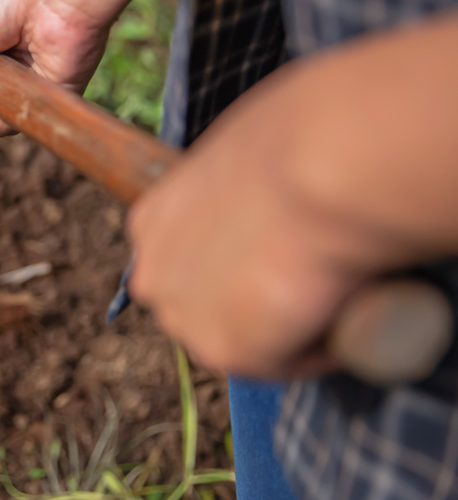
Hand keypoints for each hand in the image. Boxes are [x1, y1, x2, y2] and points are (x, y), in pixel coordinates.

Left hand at [126, 66, 397, 378]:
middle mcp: (152, 275)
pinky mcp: (229, 354)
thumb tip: (278, 197)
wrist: (324, 166)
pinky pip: (286, 361)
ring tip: (336, 293)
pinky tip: (347, 311)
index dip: (239, 264)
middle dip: (254, 304)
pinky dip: (320, 345)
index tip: (284, 254)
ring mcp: (186, 320)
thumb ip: (244, 187)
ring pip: (245, 340)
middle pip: (206, 309)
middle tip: (317, 280)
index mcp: (152, 221)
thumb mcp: (248, 155)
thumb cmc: (300, 137)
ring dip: (287, 329)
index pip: (188, 263)